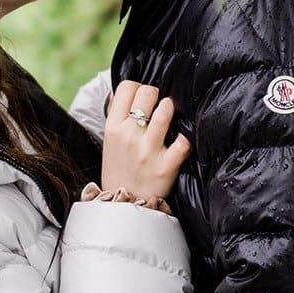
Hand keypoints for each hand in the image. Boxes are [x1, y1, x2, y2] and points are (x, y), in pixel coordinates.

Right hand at [101, 80, 191, 196]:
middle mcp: (129, 135)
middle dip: (156, 95)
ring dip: (170, 110)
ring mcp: (148, 150)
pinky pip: (183, 142)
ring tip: (170, 116)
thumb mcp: (108, 141)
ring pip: (165, 111)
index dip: (137, 87)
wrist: (123, 205)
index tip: (142, 98)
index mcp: (113, 127)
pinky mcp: (166, 166)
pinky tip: (181, 141)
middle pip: (147, 92)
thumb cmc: (119, 169)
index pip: (126, 87)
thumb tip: (125, 91)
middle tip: (157, 106)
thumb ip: (116, 116)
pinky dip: (185, 139)